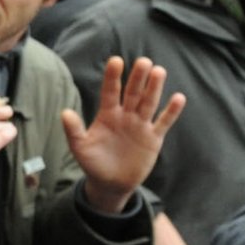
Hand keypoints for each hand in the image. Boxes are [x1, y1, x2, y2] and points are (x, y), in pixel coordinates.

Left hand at [62, 56, 185, 213]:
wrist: (110, 184)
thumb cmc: (93, 163)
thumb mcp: (80, 148)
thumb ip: (74, 131)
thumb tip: (65, 112)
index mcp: (107, 115)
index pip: (110, 91)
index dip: (112, 77)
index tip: (115, 60)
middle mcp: (125, 115)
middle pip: (133, 93)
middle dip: (138, 78)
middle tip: (143, 61)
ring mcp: (140, 125)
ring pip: (148, 103)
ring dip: (154, 88)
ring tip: (159, 71)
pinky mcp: (153, 138)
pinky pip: (163, 122)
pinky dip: (171, 111)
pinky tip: (179, 97)